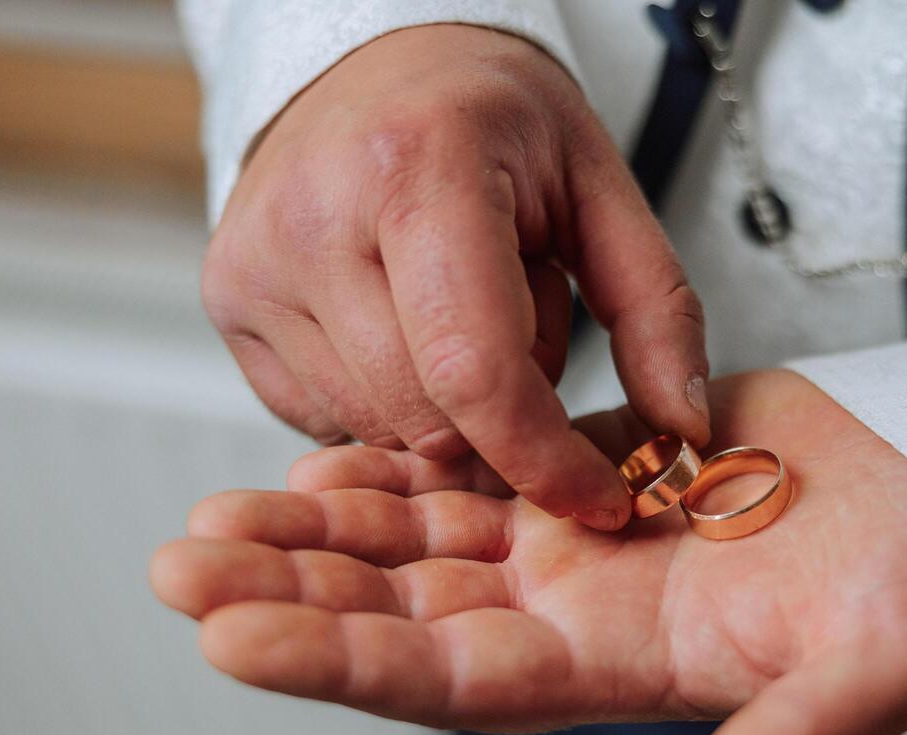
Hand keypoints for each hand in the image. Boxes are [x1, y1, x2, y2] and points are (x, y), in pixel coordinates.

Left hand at [151, 370, 906, 734]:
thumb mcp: (877, 669)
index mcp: (614, 667)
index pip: (451, 680)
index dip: (344, 664)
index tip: (234, 639)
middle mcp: (569, 615)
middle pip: (400, 617)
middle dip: (289, 597)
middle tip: (180, 568)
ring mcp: (567, 544)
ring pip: (413, 546)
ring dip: (314, 533)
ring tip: (213, 518)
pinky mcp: (580, 472)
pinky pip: (463, 476)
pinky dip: (389, 469)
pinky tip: (317, 457)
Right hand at [202, 24, 709, 530]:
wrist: (378, 64)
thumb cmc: (491, 121)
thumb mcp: (600, 188)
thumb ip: (657, 311)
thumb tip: (680, 433)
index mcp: (418, 167)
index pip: (476, 371)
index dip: (543, 459)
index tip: (598, 498)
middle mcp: (314, 215)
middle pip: (427, 419)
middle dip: (499, 420)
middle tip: (520, 327)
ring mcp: (255, 263)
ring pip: (377, 431)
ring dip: (442, 410)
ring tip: (453, 312)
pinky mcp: (226, 300)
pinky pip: (325, 419)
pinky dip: (385, 401)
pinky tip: (400, 327)